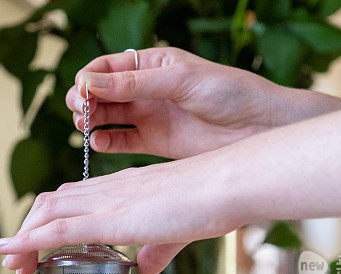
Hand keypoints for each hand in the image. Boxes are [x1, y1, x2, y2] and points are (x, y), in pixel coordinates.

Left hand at [0, 155, 240, 273]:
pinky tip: (12, 251)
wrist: (228, 182)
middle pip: (51, 203)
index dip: (49, 219)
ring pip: (47, 212)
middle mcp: (108, 189)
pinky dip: (30, 239)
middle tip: (16, 258)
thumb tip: (146, 270)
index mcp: (123, 188)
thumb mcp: (178, 230)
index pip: (72, 199)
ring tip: (9, 261)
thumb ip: (158, 250)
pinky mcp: (111, 218)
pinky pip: (59, 229)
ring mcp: (107, 201)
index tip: (36, 241)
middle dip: (27, 229)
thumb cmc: (213, 200)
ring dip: (22, 237)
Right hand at [66, 47, 340, 159]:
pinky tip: (99, 143)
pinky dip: (106, 142)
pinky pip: (121, 142)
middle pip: (102, 93)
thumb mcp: (180, 79)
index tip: (81, 91)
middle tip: (81, 111)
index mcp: (152, 63)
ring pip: (107, 117)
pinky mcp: (155, 143)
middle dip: (85, 100)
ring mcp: (149, 116)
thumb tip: (90, 83)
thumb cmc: (228, 93)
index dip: (88, 78)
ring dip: (91, 120)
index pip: (107, 67)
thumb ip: (135, 83)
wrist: (259, 128)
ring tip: (86, 126)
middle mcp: (146, 89)